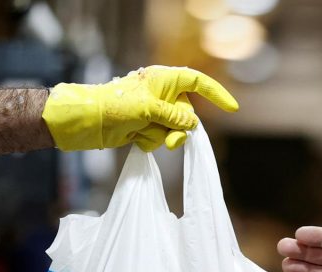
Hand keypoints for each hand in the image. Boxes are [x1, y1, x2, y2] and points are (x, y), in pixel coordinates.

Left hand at [42, 66, 238, 152]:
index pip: (196, 82)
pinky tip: (134, 137)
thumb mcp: (149, 109)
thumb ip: (174, 117)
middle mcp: (160, 94)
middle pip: (186, 113)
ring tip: (144, 135)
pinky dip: (150, 141)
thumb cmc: (115, 106)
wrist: (89, 122)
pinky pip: (159, 138)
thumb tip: (192, 124)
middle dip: (180, 129)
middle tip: (171, 140)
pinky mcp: (144, 127)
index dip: (215, 94)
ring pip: (173, 129)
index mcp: (163, 80)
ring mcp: (153, 112)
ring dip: (162, 137)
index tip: (232, 109)